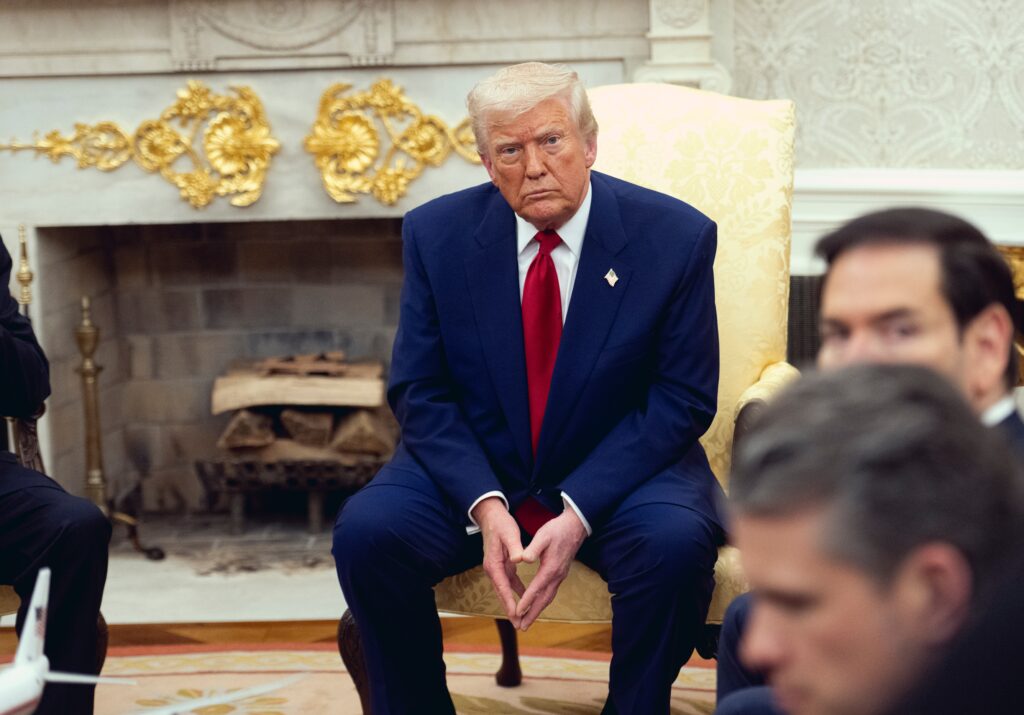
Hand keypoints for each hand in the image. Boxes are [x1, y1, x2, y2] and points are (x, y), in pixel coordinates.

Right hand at [473, 497, 526, 627]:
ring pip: (505, 590)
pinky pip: (509, 582)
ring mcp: (496, 568)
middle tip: (519, 625)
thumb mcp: (509, 534)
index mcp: (493, 564)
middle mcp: (493, 569)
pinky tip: (524, 597)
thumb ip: (514, 548)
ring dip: (512, 603)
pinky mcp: (501, 564)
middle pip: (502, 594)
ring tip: (521, 618)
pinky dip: (515, 590)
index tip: (516, 615)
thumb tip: (519, 560)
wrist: (491, 516)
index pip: (502, 587)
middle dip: (510, 610)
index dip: (509, 602)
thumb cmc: (501, 524)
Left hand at [515, 508, 587, 630]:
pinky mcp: (560, 574)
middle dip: (532, 614)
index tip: (517, 612)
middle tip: (521, 627)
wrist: (575, 526)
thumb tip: (523, 559)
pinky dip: (542, 602)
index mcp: (550, 568)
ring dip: (538, 611)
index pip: (536, 589)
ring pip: (548, 598)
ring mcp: (560, 576)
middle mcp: (557, 576)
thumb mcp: (543, 536)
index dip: (526, 601)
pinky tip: (537, 605)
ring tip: (527, 621)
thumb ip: (532, 548)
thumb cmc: (557, 530)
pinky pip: (551, 592)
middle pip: (544, 600)